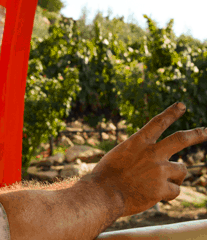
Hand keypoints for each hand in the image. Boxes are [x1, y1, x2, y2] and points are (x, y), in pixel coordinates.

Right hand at [82, 102, 206, 216]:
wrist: (103, 194)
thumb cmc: (106, 176)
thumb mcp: (119, 156)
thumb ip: (140, 155)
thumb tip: (159, 164)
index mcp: (138, 142)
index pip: (157, 123)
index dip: (171, 113)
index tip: (181, 105)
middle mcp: (152, 153)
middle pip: (180, 139)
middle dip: (196, 134)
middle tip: (206, 131)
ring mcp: (159, 170)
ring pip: (181, 170)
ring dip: (174, 177)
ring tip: (155, 183)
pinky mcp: (162, 188)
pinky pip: (175, 191)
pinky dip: (166, 194)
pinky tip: (151, 195)